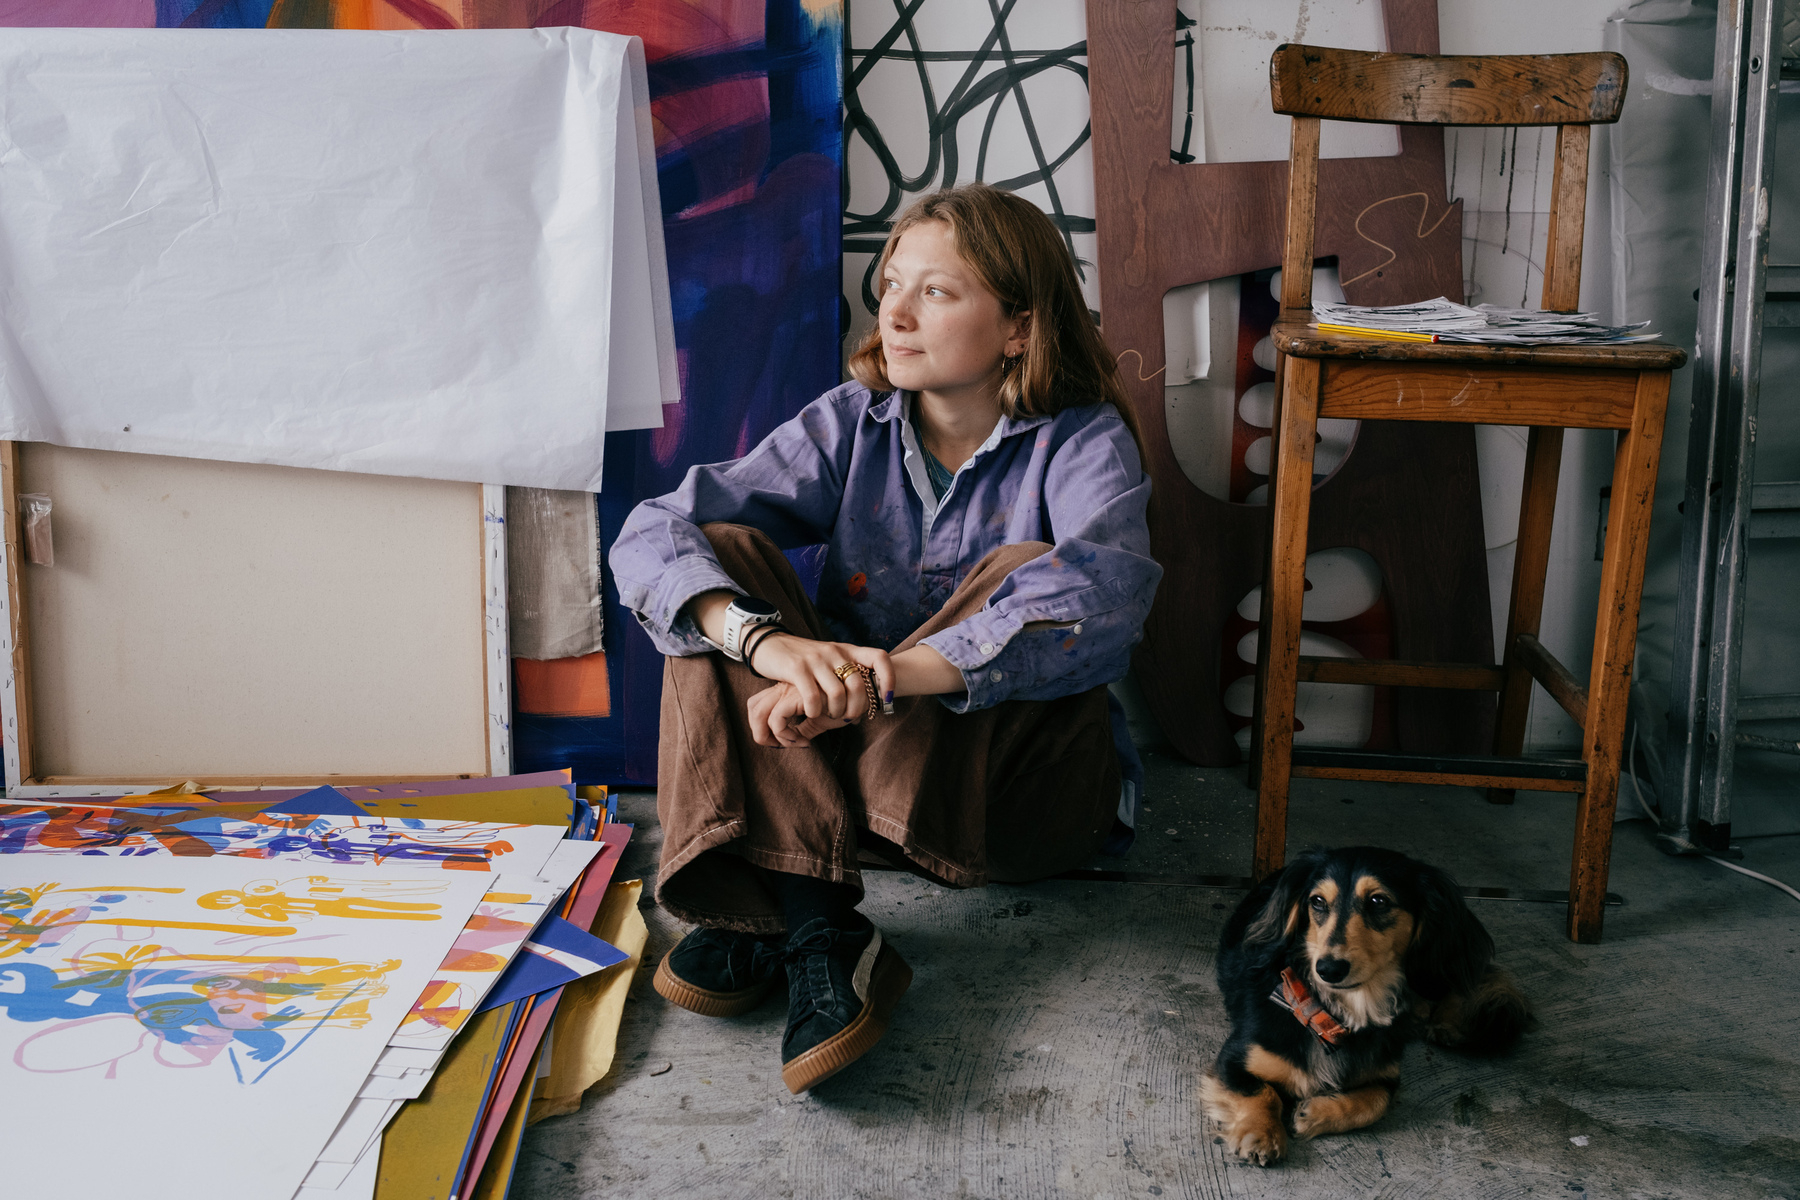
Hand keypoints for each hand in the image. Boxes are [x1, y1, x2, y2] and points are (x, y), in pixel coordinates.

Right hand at [744, 632, 893, 744]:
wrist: (770, 644)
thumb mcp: (829, 660)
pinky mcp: (797, 668)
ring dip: (836, 712)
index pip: (879, 657)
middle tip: (849, 718)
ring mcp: (816, 659)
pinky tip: (811, 714)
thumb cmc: (803, 660)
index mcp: (846, 650)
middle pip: (858, 685)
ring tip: (829, 717)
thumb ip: (846, 673)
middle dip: (857, 708)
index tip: (887, 698)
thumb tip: (868, 699)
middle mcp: (834, 652)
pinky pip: (813, 697)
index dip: (888, 678)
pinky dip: (815, 711)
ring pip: (837, 694)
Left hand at [745, 682, 852, 747]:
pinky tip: (804, 740)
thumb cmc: (844, 704)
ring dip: (771, 736)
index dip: (762, 725)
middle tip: (778, 747)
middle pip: (754, 707)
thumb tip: (797, 741)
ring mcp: (790, 689)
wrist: (863, 693)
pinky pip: (777, 719)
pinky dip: (785, 735)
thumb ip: (805, 728)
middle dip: (760, 732)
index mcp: (788, 689)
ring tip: (792, 744)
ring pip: (760, 713)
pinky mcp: (797, 696)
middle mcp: (786, 686)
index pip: (758, 704)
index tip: (780, 742)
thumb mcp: (820, 719)